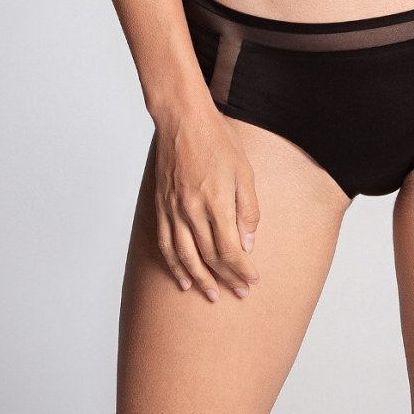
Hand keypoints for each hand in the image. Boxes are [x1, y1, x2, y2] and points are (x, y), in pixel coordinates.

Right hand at [151, 108, 261, 301]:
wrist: (182, 119)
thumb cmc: (217, 139)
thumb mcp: (244, 170)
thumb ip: (247, 208)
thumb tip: (248, 242)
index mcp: (216, 201)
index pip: (230, 249)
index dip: (242, 269)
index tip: (252, 281)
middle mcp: (192, 210)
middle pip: (210, 257)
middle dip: (227, 278)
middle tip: (240, 292)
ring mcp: (174, 210)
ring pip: (186, 257)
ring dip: (200, 279)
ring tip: (213, 295)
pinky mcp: (161, 206)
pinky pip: (166, 245)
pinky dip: (174, 266)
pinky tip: (182, 279)